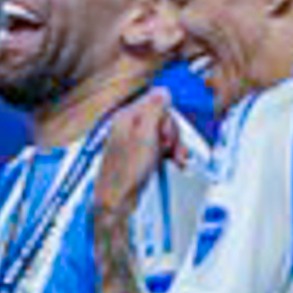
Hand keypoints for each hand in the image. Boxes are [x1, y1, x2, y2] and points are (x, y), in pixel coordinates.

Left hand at [94, 90, 180, 217]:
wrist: (117, 202)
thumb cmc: (126, 173)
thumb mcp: (145, 135)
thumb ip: (154, 110)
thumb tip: (163, 91)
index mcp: (127, 117)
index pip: (156, 102)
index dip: (167, 117)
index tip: (167, 133)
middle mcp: (129, 127)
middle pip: (161, 119)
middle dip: (171, 133)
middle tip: (169, 148)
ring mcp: (135, 143)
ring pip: (162, 135)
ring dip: (174, 146)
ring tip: (175, 159)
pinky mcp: (140, 157)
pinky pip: (160, 148)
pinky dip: (169, 155)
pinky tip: (173, 163)